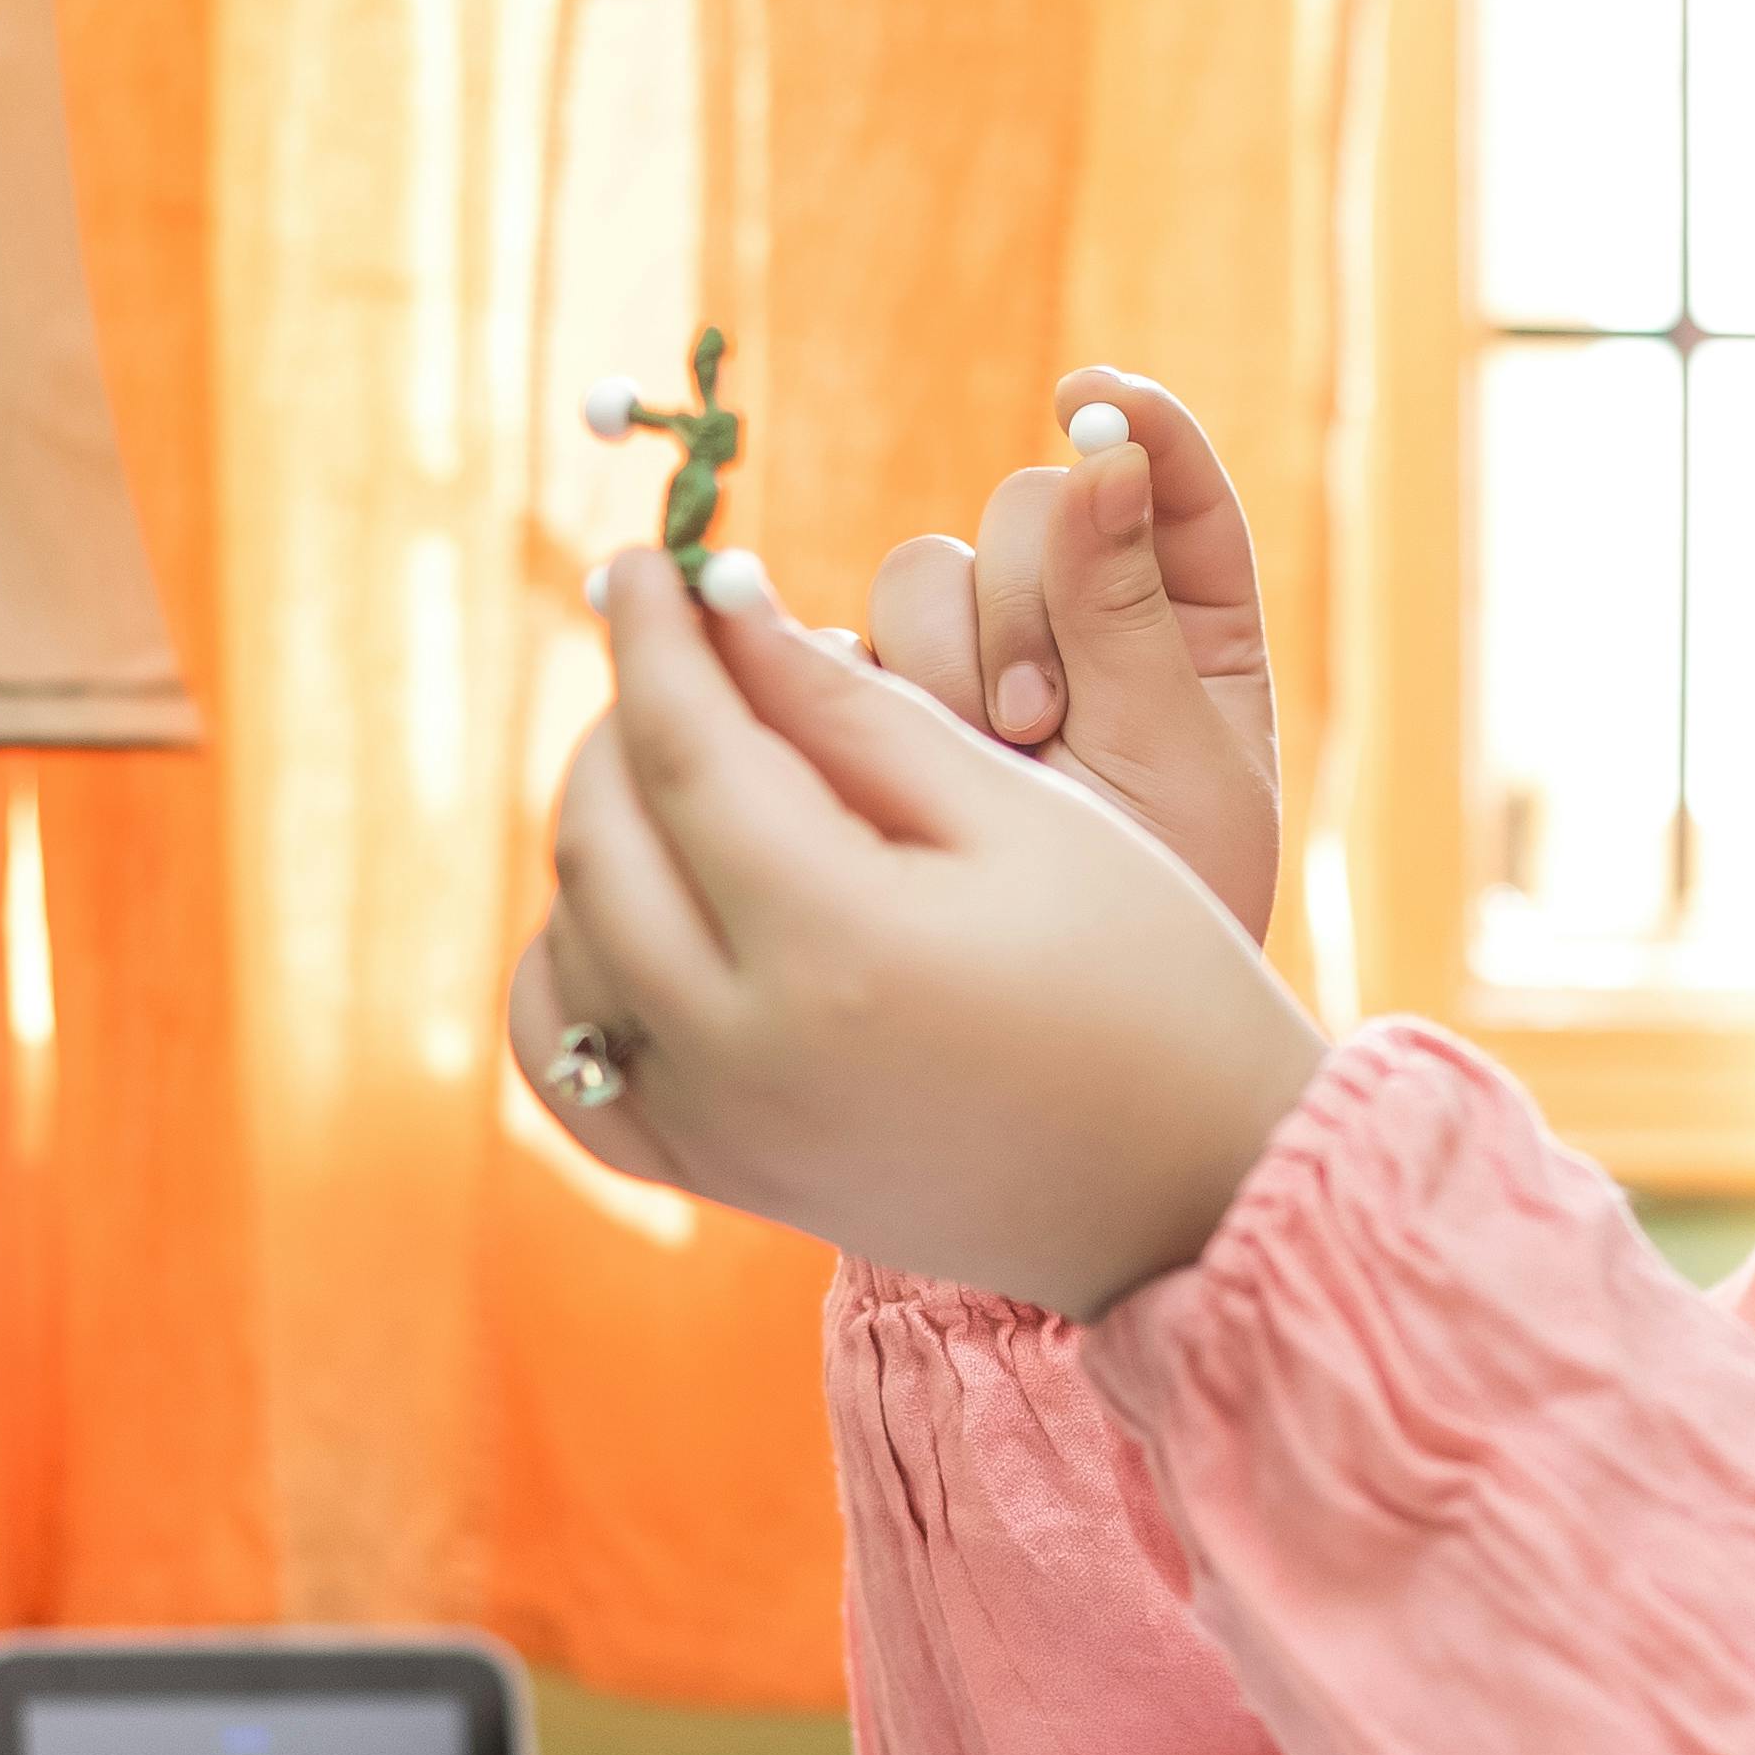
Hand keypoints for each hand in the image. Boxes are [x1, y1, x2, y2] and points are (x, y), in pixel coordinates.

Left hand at [508, 544, 1334, 1318]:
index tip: (646, 561)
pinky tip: (650, 905)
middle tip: (682, 657)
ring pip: (568, 941)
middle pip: (600, 842)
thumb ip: (854, 707)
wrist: (1188, 1193)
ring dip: (603, 833)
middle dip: (622, 720)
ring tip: (690, 771)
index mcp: (837, 948)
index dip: (654, 638)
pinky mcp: (719, 1179)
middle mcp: (745, 1054)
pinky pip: (566, 1065)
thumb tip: (720, 602)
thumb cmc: (1146, 978)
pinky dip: (578, 965)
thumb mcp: (1022, 813)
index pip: (682, 751)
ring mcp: (718, 1132)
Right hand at [858, 371, 1280, 934]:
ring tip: (988, 769)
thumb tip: (1105, 453)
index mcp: (1191, 616)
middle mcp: (1076, 617)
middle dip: (1023, 602)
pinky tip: (905, 768)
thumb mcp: (1177, 763)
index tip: (1092, 401)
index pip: (1164, 481)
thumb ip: (1133, 617)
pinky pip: (849, 647)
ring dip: (948, 661)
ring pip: (923, 575)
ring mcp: (973, 656)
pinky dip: (870, 695)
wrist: (1065, 1032)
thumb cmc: (1165, 903)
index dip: (1132, 425)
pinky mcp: (883, 704)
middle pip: (1020, 512)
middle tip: (1036, 721)